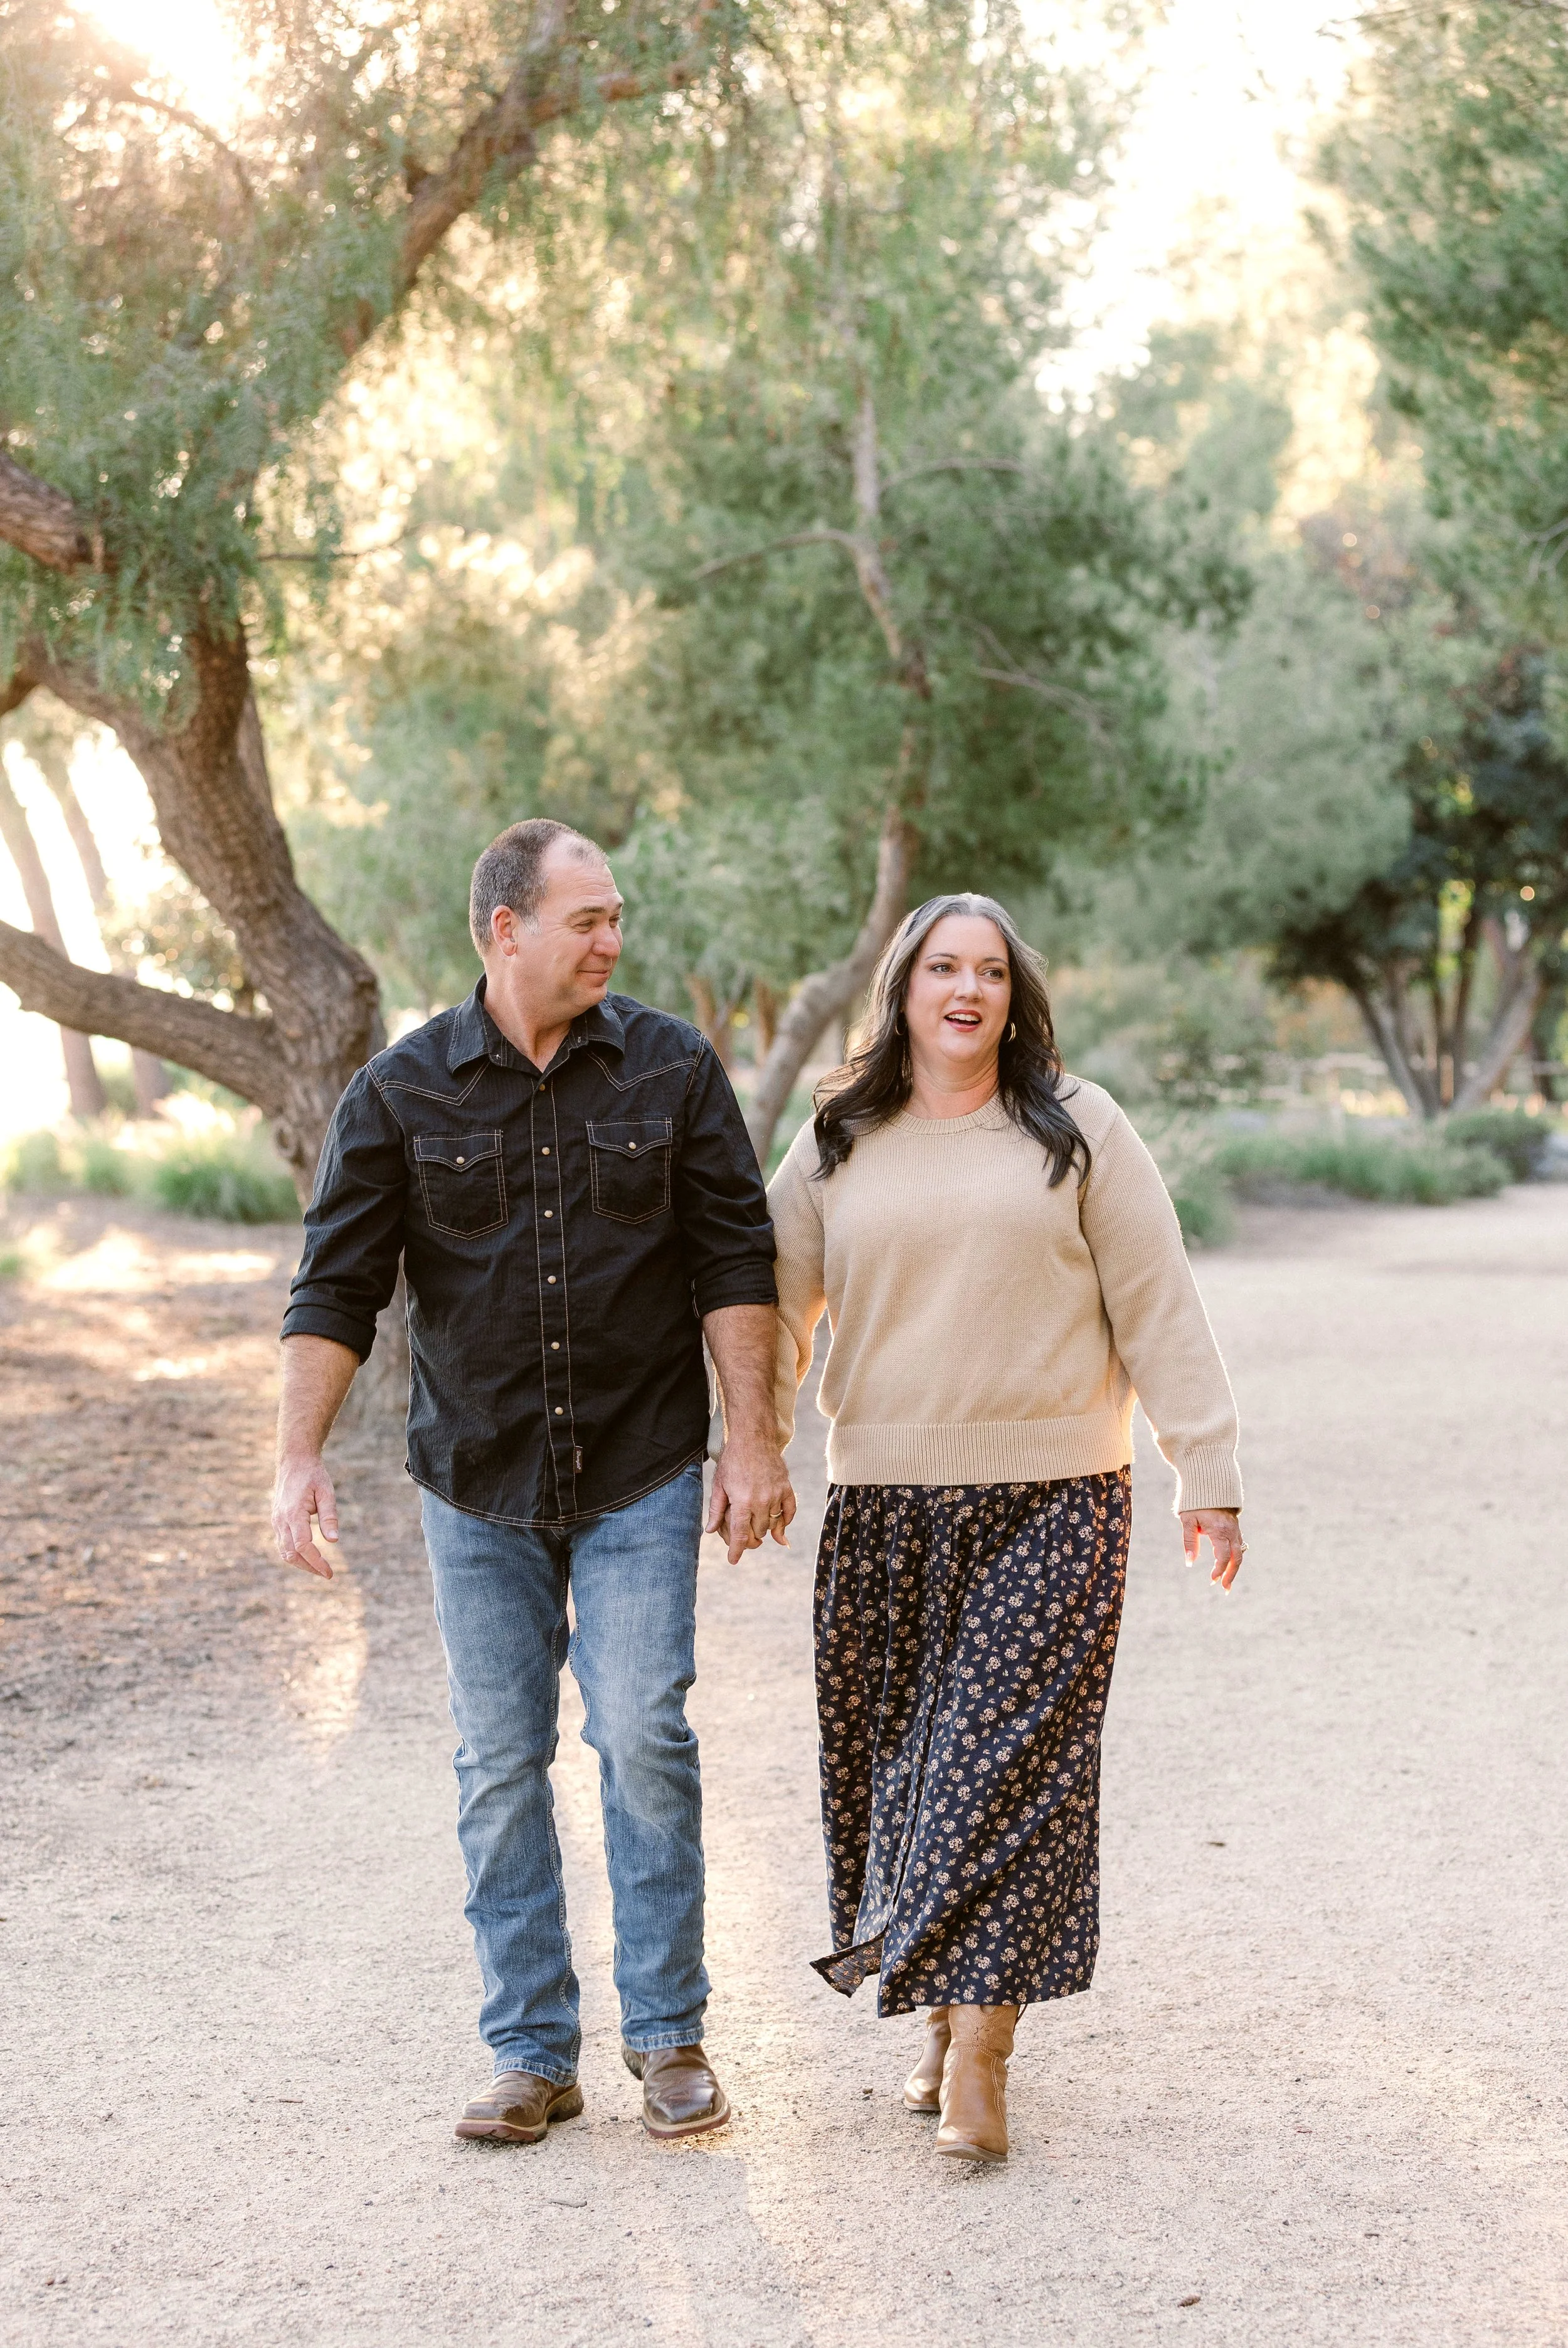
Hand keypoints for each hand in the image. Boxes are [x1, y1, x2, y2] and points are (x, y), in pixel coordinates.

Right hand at [272, 1452, 339, 1579]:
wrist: (294, 1461)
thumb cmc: (313, 1475)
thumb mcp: (326, 1493)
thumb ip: (329, 1517)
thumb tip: (334, 1541)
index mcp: (293, 1513)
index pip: (303, 1546)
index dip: (316, 1562)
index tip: (330, 1572)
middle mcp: (281, 1520)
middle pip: (291, 1554)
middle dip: (309, 1567)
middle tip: (328, 1574)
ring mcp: (276, 1521)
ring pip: (284, 1552)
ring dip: (301, 1563)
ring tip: (319, 1568)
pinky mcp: (276, 1520)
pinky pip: (282, 1544)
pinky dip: (294, 1554)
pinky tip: (308, 1556)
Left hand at [706, 1436, 795, 1564]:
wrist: (753, 1438)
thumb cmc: (732, 1461)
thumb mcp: (719, 1485)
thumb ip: (716, 1509)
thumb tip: (709, 1530)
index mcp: (743, 1501)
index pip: (741, 1534)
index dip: (737, 1550)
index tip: (733, 1560)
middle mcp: (762, 1501)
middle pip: (758, 1532)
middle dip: (750, 1538)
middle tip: (743, 1535)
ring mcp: (777, 1495)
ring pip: (773, 1524)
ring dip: (765, 1529)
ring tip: (757, 1527)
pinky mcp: (786, 1488)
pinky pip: (789, 1512)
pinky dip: (784, 1522)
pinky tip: (780, 1527)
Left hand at [1181, 1507, 1245, 1590]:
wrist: (1209, 1483)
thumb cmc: (1195, 1502)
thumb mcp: (1187, 1520)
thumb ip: (1189, 1542)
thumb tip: (1189, 1563)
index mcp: (1219, 1531)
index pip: (1223, 1557)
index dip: (1219, 1570)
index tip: (1212, 1580)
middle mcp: (1231, 1531)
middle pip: (1236, 1558)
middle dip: (1231, 1575)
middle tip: (1225, 1589)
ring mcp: (1235, 1529)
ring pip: (1239, 1553)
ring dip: (1234, 1568)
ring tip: (1227, 1583)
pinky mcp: (1235, 1527)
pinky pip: (1239, 1545)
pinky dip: (1235, 1557)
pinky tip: (1229, 1565)